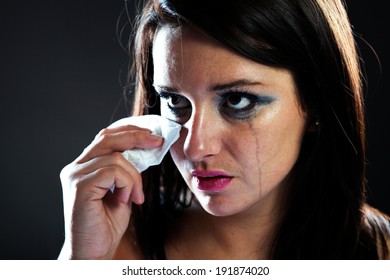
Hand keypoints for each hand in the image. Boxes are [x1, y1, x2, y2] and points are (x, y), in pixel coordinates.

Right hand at [58, 124, 163, 258]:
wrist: (93, 253)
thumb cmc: (106, 225)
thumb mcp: (122, 190)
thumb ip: (126, 170)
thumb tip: (145, 149)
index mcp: (84, 166)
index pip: (106, 138)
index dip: (130, 132)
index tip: (152, 136)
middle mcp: (76, 167)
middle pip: (108, 138)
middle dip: (137, 137)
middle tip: (157, 142)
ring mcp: (75, 175)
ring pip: (115, 158)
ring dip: (134, 177)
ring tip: (136, 197)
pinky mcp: (79, 186)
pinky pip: (113, 172)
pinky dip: (127, 184)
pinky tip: (126, 200)